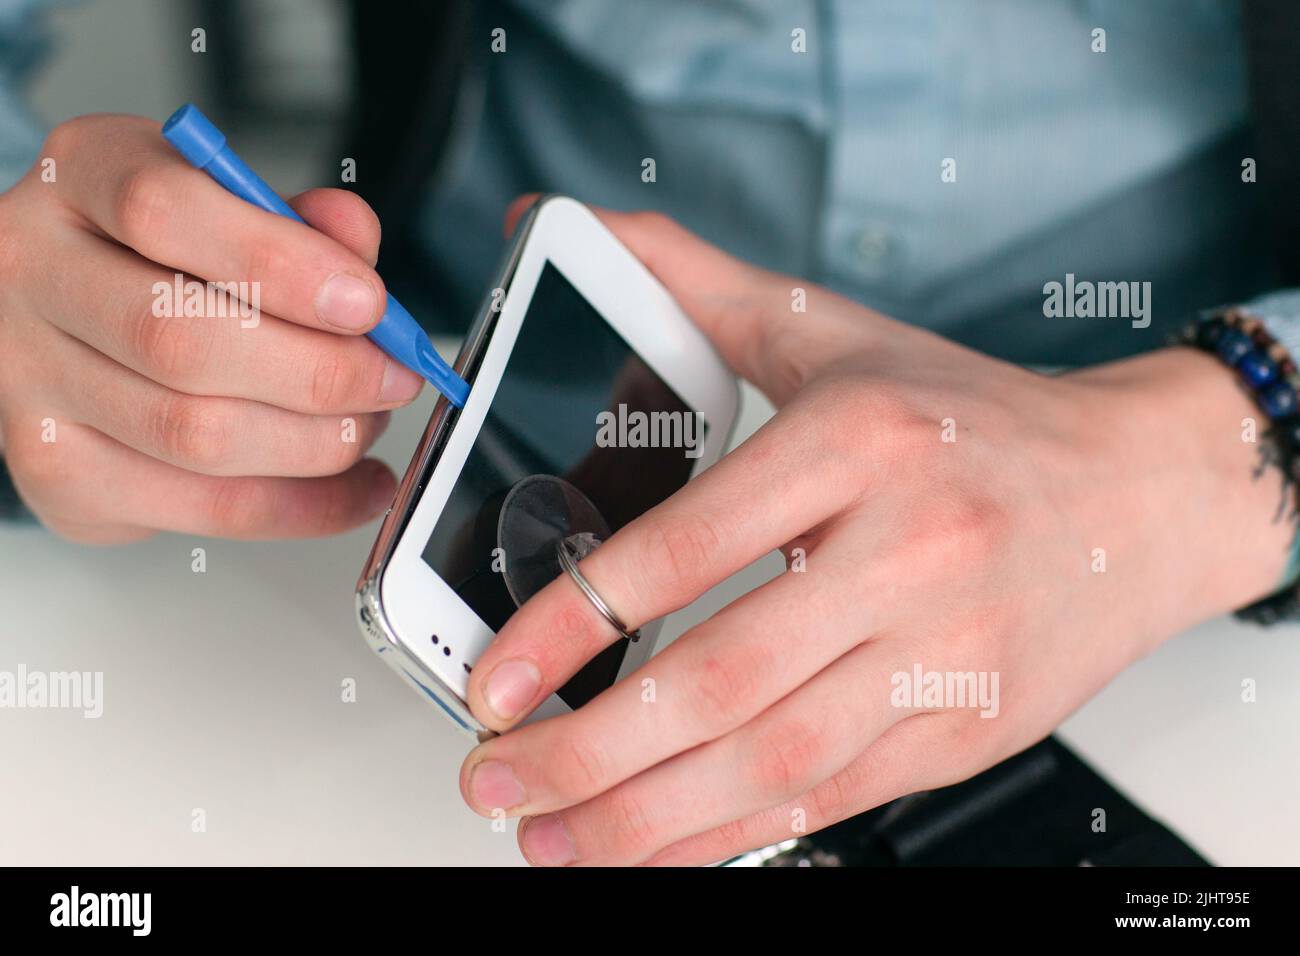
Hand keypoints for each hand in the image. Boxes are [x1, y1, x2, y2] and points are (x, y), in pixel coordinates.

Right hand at [0, 114, 421, 541]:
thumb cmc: (159, 255)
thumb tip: (354, 241)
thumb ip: (296, 220)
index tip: (368, 303)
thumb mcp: (225, 202)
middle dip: (322, 373)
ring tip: (368, 423)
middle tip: (392, 378)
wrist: (69, 317)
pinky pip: (206, 509)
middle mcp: (34, 276)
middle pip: (183, 341)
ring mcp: (31, 385)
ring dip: (317, 443)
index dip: (282, 263)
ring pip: (198, 436)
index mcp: (78, 178)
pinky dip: (307, 507)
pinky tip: (357, 486)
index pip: (163, 210)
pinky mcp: (61, 476)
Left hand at [458, 206, 1290, 865]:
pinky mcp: (963, 729)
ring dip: (639, 815)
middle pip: (721, 677)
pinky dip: (723, 835)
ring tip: (543, 832)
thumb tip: (563, 225)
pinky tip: (647, 846)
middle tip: (492, 774)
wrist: (1140, 496)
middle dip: (586, 747)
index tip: (498, 674)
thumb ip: (689, 282)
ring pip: (768, 761)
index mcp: (858, 443)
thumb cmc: (972, 421)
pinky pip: (826, 801)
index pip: (690, 545)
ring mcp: (945, 655)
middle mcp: (909, 552)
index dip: (576, 619)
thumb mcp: (832, 332)